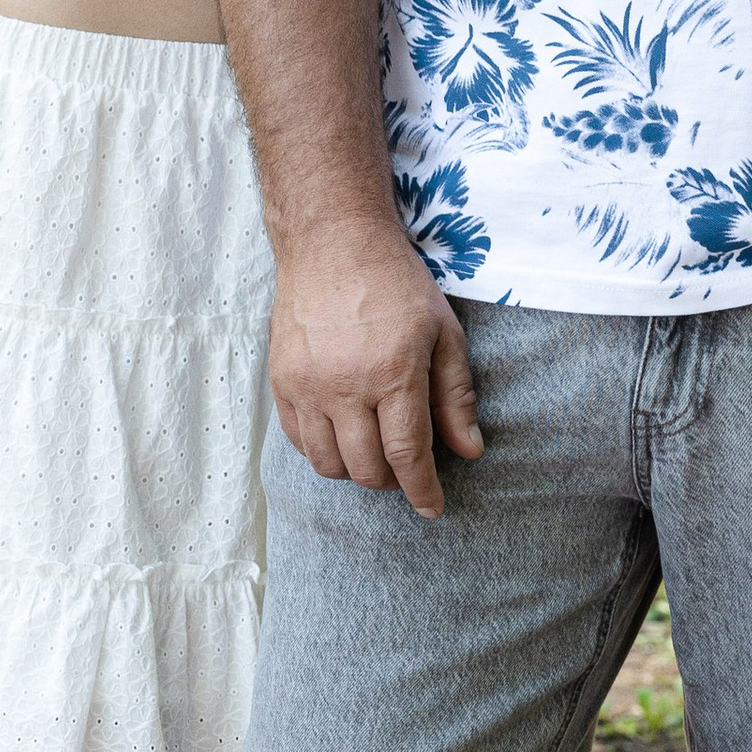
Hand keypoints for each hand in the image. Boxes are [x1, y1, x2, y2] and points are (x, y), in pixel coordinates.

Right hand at [268, 218, 483, 517]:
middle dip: (391, 482)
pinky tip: (342, 436)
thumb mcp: (444, 332)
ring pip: (327, 463)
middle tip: (406, 470)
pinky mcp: (281, 380)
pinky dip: (322, 452)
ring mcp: (307, 384)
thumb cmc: (397, 284)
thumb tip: (469, 451)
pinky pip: (298, 441)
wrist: (333, 242)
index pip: (406, 454)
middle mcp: (345, 385)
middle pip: (365, 468)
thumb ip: (456, 396)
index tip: (432, 508)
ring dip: (355, 471)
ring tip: (374, 454)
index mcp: (393, 372)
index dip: (421, 490)